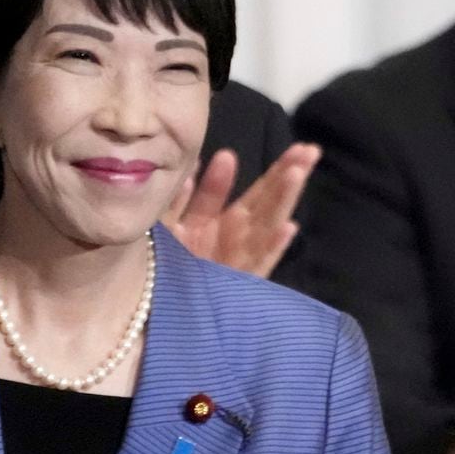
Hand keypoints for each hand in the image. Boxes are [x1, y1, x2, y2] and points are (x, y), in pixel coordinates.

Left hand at [162, 142, 320, 277]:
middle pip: (266, 204)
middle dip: (287, 177)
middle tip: (308, 150)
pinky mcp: (236, 284)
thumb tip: (193, 166)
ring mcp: (236, 261)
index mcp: (216, 224)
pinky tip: (288, 228)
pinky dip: (273, 247)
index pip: (252, 193)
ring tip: (296, 174)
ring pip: (267, 226)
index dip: (271, 171)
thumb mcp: (164, 225)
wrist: (146, 307)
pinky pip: (258, 264)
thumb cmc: (152, 263)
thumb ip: (179, 199)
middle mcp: (231, 240)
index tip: (295, 146)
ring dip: (281, 200)